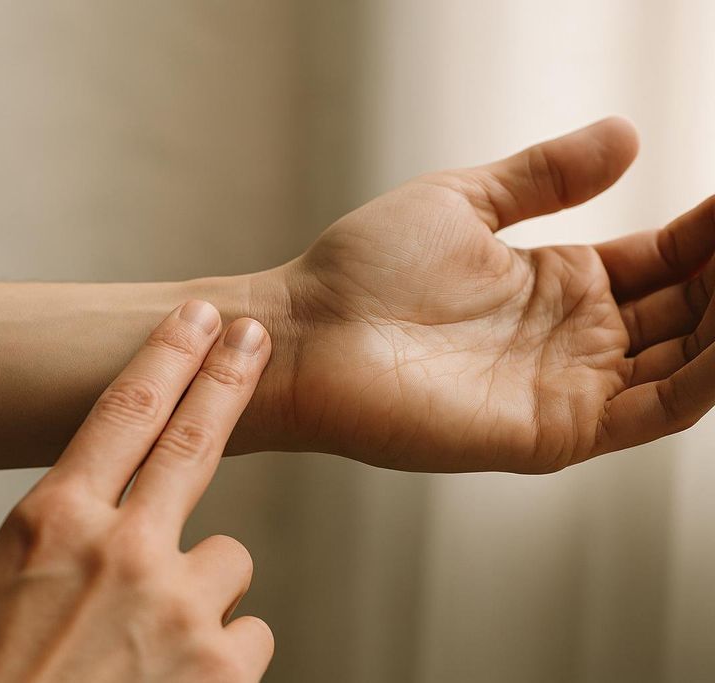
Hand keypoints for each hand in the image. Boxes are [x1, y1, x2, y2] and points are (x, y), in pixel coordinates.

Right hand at [0, 302, 273, 681]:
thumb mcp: (0, 584)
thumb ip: (63, 531)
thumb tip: (110, 504)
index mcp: (54, 522)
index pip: (122, 413)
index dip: (165, 356)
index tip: (195, 318)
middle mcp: (121, 551)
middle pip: (195, 441)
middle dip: (226, 378)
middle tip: (252, 335)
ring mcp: (178, 608)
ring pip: (229, 560)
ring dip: (202, 591)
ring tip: (151, 642)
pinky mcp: (221, 667)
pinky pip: (248, 631)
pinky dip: (220, 651)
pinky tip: (173, 681)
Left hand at [261, 117, 714, 472]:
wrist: (306, 331)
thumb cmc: (364, 269)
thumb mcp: (465, 202)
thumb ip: (544, 177)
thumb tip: (628, 135)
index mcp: (558, 282)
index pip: (666, 260)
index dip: (714, 234)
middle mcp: (574, 338)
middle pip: (690, 309)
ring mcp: (569, 386)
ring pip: (688, 359)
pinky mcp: (556, 431)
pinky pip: (657, 409)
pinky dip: (709, 377)